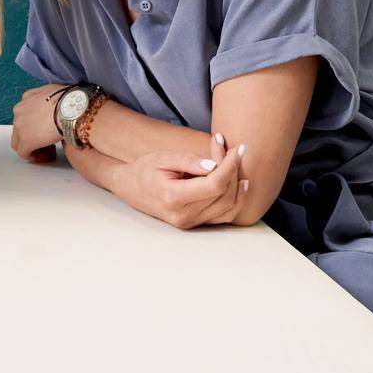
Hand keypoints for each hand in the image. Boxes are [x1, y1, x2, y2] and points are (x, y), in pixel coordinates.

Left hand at [11, 84, 65, 163]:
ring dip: (33, 146)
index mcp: (27, 98)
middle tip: (48, 140)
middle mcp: (19, 111)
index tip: (46, 129)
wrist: (69, 109)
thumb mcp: (57, 90)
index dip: (35, 124)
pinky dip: (34, 156)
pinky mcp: (25, 141)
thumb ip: (49, 98)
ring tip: (49, 149)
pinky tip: (46, 156)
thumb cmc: (69, 100)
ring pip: (19, 141)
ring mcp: (19, 127)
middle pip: (20, 128)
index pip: (25, 114)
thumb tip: (55, 104)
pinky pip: (24, 153)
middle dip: (33, 135)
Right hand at [112, 132, 249, 229]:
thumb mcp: (163, 158)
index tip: (238, 148)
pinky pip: (224, 216)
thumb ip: (188, 161)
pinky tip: (241, 184)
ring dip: (237, 183)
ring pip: (228, 206)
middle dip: (234, 169)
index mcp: (173, 197)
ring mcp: (190, 223)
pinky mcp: (195, 224)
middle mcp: (183, 215)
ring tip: (236, 162)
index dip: (230, 166)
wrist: (131, 188)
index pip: (213, 185)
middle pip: (223, 195)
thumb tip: (214, 165)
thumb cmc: (146, 170)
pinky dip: (236, 200)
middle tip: (236, 149)